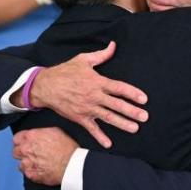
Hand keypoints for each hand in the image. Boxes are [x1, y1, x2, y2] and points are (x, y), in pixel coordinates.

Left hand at [13, 127, 77, 185]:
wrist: (72, 164)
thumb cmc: (67, 148)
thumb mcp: (55, 131)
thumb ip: (40, 132)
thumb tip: (37, 134)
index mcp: (31, 136)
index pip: (16, 138)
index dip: (21, 141)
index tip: (25, 144)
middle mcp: (26, 149)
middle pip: (15, 151)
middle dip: (22, 152)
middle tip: (31, 154)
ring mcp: (27, 163)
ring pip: (20, 163)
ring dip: (27, 163)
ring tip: (37, 163)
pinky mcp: (31, 174)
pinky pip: (26, 173)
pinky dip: (31, 172)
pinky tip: (40, 169)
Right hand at [30, 41, 148, 147]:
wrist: (45, 86)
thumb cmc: (65, 71)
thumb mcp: (83, 59)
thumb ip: (101, 55)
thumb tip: (113, 45)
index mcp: (97, 81)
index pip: (119, 88)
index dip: (132, 93)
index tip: (144, 99)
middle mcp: (94, 96)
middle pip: (117, 105)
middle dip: (132, 111)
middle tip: (145, 117)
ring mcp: (87, 108)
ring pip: (108, 117)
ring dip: (122, 123)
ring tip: (135, 128)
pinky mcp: (79, 118)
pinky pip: (92, 129)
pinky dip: (100, 137)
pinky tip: (109, 144)